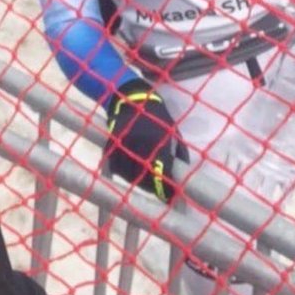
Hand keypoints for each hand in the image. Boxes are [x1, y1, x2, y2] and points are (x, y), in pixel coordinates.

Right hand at [104, 79, 181, 201]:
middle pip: (142, 176)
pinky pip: (114, 165)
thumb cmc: (157, 116)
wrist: (133, 98)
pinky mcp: (110, 143)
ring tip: (143, 182)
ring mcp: (122, 144)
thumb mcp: (173, 130)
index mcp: (156, 141)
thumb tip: (184, 170)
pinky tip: (129, 172)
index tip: (168, 195)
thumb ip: (179, 151)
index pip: (161, 172)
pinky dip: (121, 172)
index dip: (165, 187)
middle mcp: (138, 144)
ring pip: (126, 174)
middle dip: (150, 186)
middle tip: (156, 190)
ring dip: (135, 181)